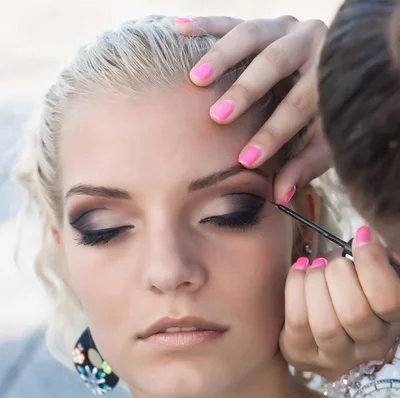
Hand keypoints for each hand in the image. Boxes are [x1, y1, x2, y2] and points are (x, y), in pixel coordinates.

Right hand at [175, 15, 331, 202]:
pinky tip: (180, 29)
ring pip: (251, 33)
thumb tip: (280, 196)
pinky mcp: (263, 22)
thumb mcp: (324, 143)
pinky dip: (205, 25)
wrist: (336, 70)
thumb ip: (304, 166)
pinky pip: (231, 20)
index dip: (273, 134)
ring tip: (196, 79)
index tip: (245, 160)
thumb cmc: (325, 116)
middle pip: (275, 61)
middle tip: (218, 115)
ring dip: (221, 55)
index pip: (298, 104)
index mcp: (328, 72)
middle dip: (245, 90)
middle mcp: (310, 42)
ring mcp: (284, 27)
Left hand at [279, 226, 399, 379]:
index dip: (373, 264)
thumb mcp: (373, 274)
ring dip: (316, 283)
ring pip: (325, 324)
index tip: (361, 238)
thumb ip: (375, 258)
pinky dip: (295, 288)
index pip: (389, 300)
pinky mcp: (301, 355)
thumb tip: (363, 238)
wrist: (323, 320)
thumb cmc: (353, 289)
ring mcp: (335, 357)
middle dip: (339, 274)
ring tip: (315, 267)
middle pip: (355, 314)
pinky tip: (300, 271)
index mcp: (394, 322)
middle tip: (333, 261)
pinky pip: (298, 321)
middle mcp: (370, 347)